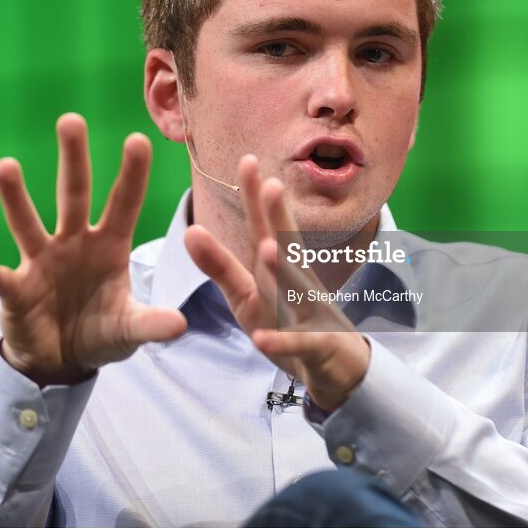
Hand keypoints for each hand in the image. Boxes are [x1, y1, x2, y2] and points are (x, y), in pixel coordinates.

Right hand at [0, 113, 186, 385]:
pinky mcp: (16, 290)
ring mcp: (41, 262)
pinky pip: (3, 279)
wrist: (61, 361)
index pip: (124, 203)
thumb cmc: (100, 332)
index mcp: (109, 245)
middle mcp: (74, 243)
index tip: (138, 139)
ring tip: (5, 166)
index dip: (132, 174)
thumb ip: (151, 324)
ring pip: (27, 223)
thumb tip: (181, 325)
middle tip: (70, 120)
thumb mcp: (129, 330)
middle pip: (73, 195)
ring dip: (15, 197)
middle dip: (72, 159)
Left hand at [184, 155, 369, 410]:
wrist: (337, 367)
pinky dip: (280, 342)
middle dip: (277, 218)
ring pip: (295, 292)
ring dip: (282, 272)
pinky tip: (262, 340)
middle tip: (271, 184)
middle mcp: (295, 284)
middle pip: (285, 247)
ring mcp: (308, 314)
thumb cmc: (290, 322)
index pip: (267, 227)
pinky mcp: (314, 348)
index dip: (257, 197)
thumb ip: (220, 265)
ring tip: (267, 249)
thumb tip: (189, 230)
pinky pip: (295, 345)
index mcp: (279, 268)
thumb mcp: (248, 294)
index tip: (247, 161)